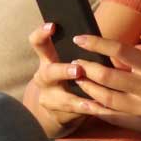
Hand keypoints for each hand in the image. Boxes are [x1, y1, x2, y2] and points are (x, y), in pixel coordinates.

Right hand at [21, 22, 92, 138]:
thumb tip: (99, 37)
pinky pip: (75, 113)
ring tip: (93, 99)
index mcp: (47, 60)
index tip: (52, 26)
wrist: (57, 112)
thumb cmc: (69, 78)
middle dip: (63, 71)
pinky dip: (90, 111)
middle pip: (49, 72)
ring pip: (62, 99)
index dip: (41, 34)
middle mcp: (44, 78)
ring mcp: (49, 98)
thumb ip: (77, 52)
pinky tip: (101, 110)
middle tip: (78, 70)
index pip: (38, 43)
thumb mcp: (67, 63)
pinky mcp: (58, 115)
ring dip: (79, 98)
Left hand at [63, 33, 140, 140]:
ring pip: (104, 97)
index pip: (120, 50)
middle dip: (86, 67)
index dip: (96, 43)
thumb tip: (116, 55)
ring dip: (87, 87)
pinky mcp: (140, 126)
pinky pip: (111, 117)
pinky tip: (85, 103)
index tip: (80, 38)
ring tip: (77, 79)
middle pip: (106, 75)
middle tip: (74, 61)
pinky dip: (96, 109)